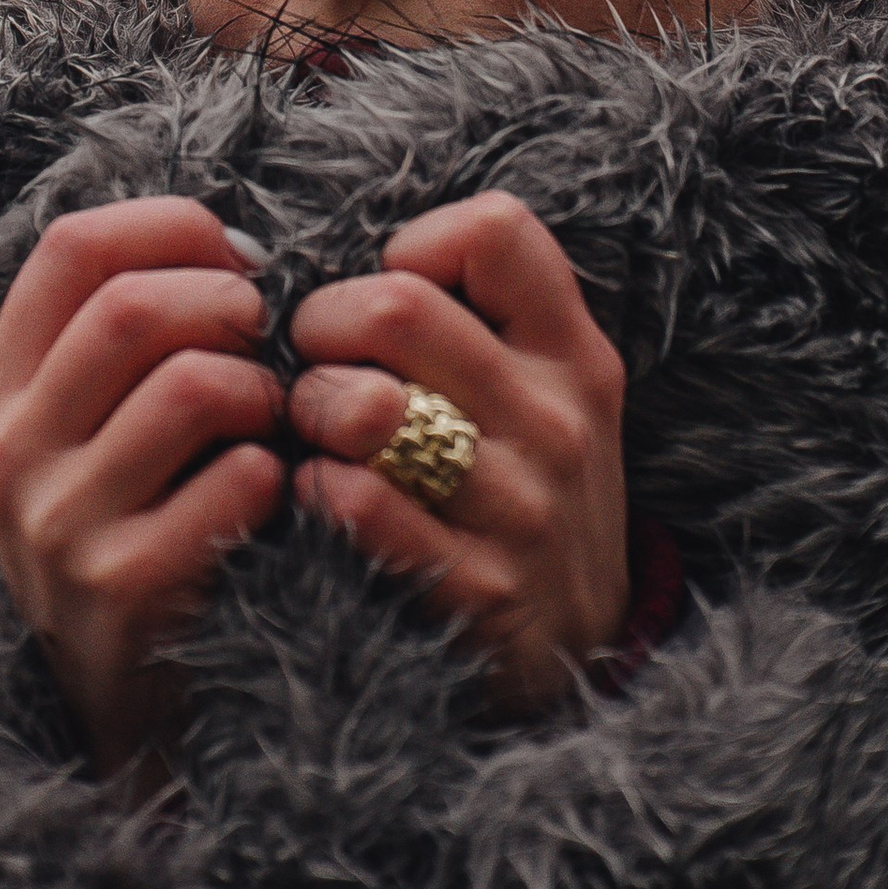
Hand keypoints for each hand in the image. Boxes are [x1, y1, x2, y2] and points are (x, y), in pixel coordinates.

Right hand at [0, 199, 283, 783]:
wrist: (120, 708)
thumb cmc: (135, 533)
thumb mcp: (89, 436)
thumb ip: (125, 342)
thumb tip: (232, 249)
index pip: (73, 249)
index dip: (171, 229)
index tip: (235, 260)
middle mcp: (8, 454)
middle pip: (132, 306)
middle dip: (229, 304)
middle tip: (267, 341)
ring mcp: (57, 525)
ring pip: (192, 385)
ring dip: (262, 390)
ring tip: (270, 421)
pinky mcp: (122, 586)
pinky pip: (235, 480)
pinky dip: (275, 471)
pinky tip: (268, 494)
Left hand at [285, 192, 628, 716]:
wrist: (578, 657)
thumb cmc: (525, 497)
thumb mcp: (543, 397)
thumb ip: (476, 322)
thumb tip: (353, 261)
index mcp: (573, 356)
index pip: (496, 232)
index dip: (415, 247)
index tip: (392, 295)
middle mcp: (557, 423)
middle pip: (397, 307)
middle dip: (321, 325)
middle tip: (315, 364)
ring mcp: (522, 510)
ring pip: (366, 407)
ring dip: (309, 411)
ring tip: (315, 433)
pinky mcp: (477, 592)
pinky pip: (358, 506)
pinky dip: (314, 491)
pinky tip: (321, 498)